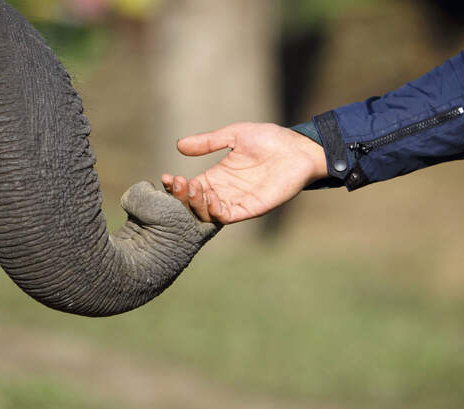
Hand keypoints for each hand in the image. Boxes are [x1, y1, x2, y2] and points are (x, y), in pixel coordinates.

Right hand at [161, 122, 327, 223]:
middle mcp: (224, 192)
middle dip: (181, 196)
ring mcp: (237, 201)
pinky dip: (215, 210)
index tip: (166, 177)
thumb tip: (179, 145)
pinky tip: (212, 196)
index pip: (189, 188)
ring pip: (206, 213)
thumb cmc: (269, 139)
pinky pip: (227, 217)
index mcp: (217, 176)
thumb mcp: (233, 135)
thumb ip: (208, 142)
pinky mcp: (251, 208)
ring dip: (195, 204)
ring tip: (192, 188)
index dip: (175, 186)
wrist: (298, 148)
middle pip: (194, 204)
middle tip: (178, 182)